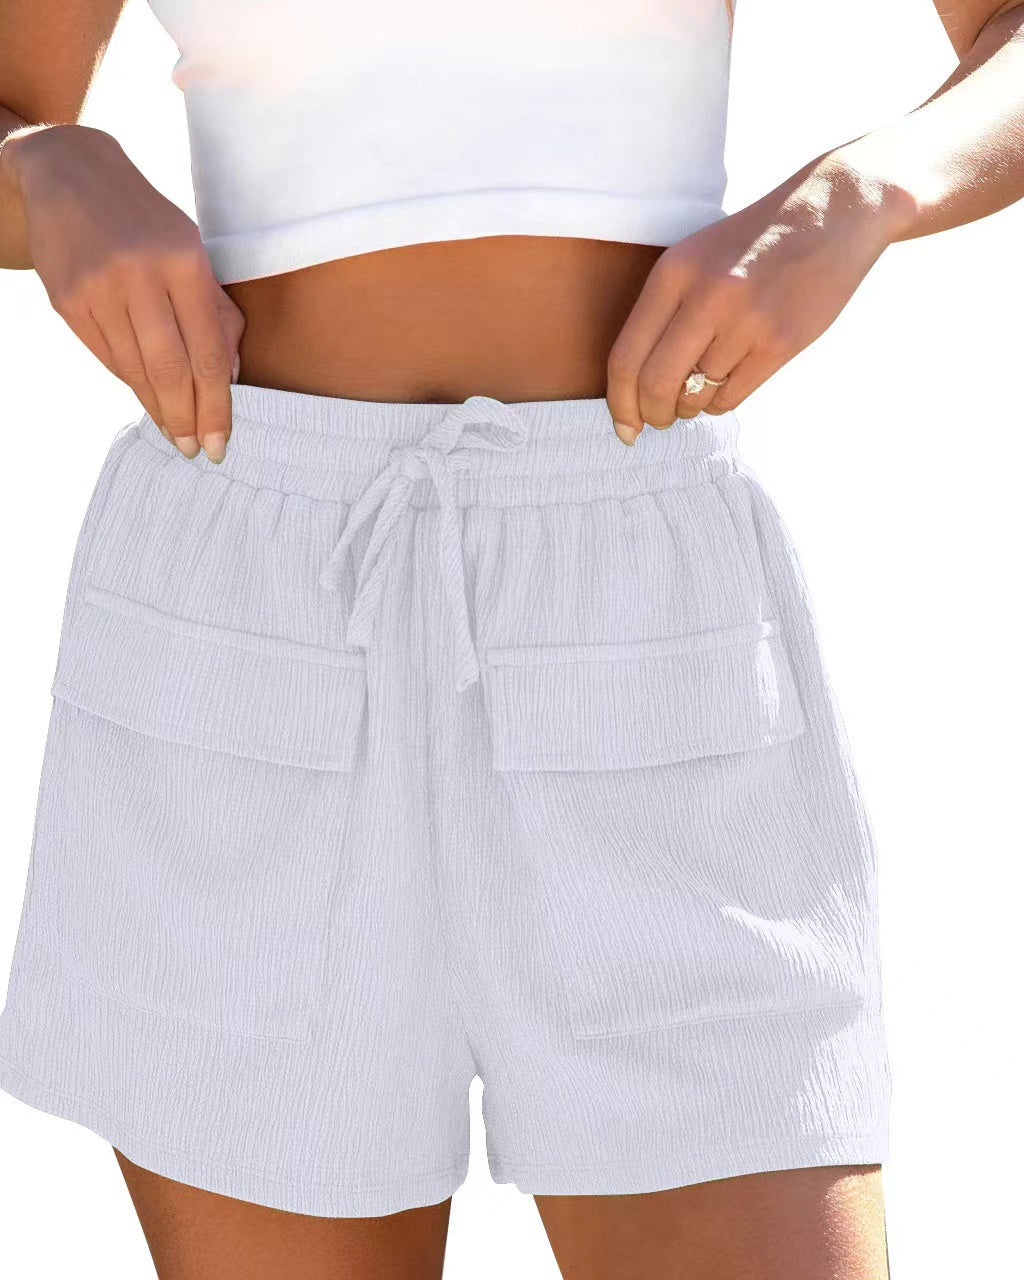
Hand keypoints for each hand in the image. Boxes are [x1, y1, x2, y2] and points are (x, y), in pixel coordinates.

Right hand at [6, 124, 244, 461]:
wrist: (68, 174)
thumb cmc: (146, 221)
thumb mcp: (192, 250)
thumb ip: (216, 311)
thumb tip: (231, 376)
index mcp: (183, 260)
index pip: (207, 352)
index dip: (216, 406)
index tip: (220, 442)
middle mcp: (139, 274)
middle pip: (172, 370)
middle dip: (188, 419)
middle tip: (197, 451)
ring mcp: (98, 288)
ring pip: (136, 370)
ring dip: (159, 410)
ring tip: (176, 434)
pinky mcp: (67, 300)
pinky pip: (108, 358)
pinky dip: (132, 384)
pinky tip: (148, 400)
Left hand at [605, 154, 908, 443]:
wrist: (832, 213)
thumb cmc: (753, 243)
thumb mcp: (695, 257)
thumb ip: (663, 311)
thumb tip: (633, 386)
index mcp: (674, 273)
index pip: (626, 358)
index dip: (619, 404)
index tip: (624, 426)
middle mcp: (706, 297)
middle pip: (655, 385)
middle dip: (651, 415)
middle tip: (657, 421)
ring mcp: (745, 321)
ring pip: (696, 396)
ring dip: (690, 407)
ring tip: (698, 391)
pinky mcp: (780, 343)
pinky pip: (731, 397)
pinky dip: (719, 402)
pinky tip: (725, 385)